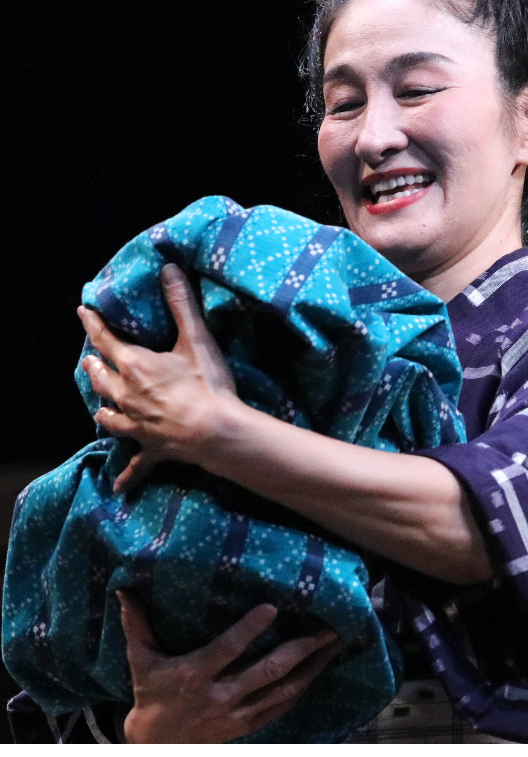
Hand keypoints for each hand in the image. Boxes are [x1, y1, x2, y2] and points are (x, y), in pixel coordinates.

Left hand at [78, 264, 238, 491]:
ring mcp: (136, 425)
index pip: (106, 340)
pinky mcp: (150, 448)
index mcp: (134, 366)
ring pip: (108, 416)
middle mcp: (126, 395)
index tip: (83, 312)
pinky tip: (119, 487)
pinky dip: (127, 474)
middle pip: (101, 379)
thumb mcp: (196, 339)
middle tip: (88, 361)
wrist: (215, 432)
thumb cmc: (206, 384)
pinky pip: (135, 464)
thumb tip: (169, 269)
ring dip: (102, 409)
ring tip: (98, 406)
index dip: (93, 324)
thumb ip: (181, 304)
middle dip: (94, 367)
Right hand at [117, 590, 340, 743]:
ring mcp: (237, 713)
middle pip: (267, 670)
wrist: (156, 745)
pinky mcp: (248, 726)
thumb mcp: (141, 658)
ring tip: (334, 645)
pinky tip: (319, 669)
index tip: (272, 607)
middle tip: (327, 628)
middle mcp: (220, 695)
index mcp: (194, 674)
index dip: (249, 629)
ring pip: (283, 690)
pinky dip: (303, 687)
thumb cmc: (150, 692)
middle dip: (301, 648)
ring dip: (312, 667)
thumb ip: (138, 623)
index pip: (226, 650)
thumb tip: (125, 587)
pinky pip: (282, 706)